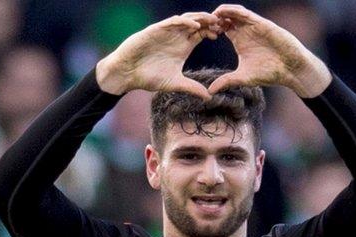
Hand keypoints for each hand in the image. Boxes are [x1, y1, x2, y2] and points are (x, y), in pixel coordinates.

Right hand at [96, 12, 219, 99]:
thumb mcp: (175, 83)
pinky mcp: (156, 30)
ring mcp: (166, 32)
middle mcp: (177, 37)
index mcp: (183, 46)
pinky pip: (172, 22)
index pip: (203, 34)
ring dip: (201, 19)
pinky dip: (184, 22)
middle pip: (198, 24)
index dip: (214, 32)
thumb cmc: (149, 77)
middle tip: (225, 24)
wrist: (127, 74)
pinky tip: (195, 26)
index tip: (227, 34)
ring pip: (187, 19)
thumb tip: (209, 98)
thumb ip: (192, 88)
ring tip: (214, 21)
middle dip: (211, 22)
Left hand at [208, 4, 331, 97]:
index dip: (209, 28)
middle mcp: (245, 31)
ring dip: (221, 12)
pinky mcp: (261, 24)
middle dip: (212, 18)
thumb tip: (210, 91)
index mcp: (239, 40)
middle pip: (225, 18)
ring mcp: (253, 26)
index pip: (221, 28)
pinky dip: (233, 11)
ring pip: (234, 12)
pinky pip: (245, 14)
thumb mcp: (243, 77)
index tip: (197, 33)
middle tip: (200, 22)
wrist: (289, 69)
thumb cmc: (269, 73)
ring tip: (209, 16)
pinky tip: (222, 12)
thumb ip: (226, 81)